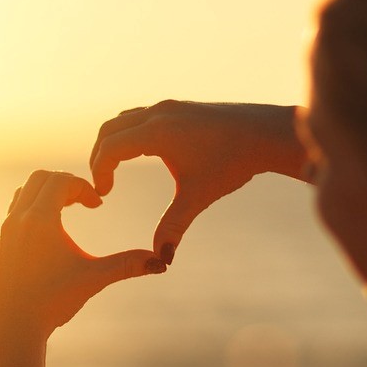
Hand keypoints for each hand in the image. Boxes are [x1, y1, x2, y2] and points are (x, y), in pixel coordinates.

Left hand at [0, 171, 165, 338]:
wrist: (12, 327)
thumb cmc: (52, 302)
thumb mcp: (93, 278)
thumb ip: (127, 264)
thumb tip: (163, 262)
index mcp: (40, 219)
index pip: (61, 180)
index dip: (84, 187)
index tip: (97, 205)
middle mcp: (18, 219)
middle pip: (40, 177)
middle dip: (65, 182)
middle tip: (83, 202)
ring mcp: (5, 230)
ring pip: (23, 191)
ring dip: (46, 193)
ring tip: (67, 210)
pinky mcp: (0, 243)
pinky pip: (14, 209)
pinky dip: (32, 207)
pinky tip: (49, 231)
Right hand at [89, 101, 300, 263]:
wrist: (267, 134)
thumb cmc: (233, 163)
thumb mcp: (199, 196)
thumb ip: (174, 226)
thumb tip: (160, 259)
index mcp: (157, 132)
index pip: (110, 149)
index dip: (99, 172)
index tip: (105, 195)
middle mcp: (158, 114)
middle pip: (109, 130)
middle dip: (99, 157)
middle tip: (103, 184)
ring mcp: (169, 107)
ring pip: (123, 120)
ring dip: (113, 143)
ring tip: (115, 170)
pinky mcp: (179, 107)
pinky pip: (140, 117)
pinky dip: (129, 135)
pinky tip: (141, 156)